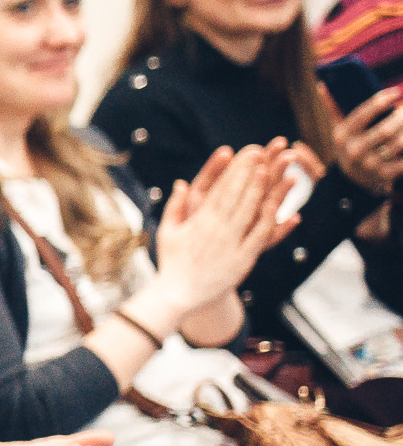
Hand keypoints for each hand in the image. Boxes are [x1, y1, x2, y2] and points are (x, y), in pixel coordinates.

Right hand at [152, 142, 297, 313]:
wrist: (179, 294)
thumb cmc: (172, 262)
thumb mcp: (167, 231)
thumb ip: (176, 206)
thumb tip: (182, 183)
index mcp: (199, 222)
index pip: (220, 189)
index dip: (234, 170)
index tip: (244, 154)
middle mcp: (217, 230)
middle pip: (237, 195)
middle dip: (249, 172)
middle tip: (260, 152)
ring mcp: (231, 244)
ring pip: (250, 211)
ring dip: (260, 189)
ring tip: (270, 170)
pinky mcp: (243, 258)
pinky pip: (260, 235)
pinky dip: (270, 218)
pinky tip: (277, 204)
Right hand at [320, 84, 402, 192]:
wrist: (354, 181)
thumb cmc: (351, 145)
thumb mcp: (340, 130)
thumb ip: (334, 108)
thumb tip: (322, 85)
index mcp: (343, 135)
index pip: (363, 113)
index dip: (382, 101)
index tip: (396, 92)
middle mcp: (354, 151)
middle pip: (385, 130)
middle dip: (401, 117)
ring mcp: (369, 165)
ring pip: (398, 144)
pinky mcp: (384, 175)